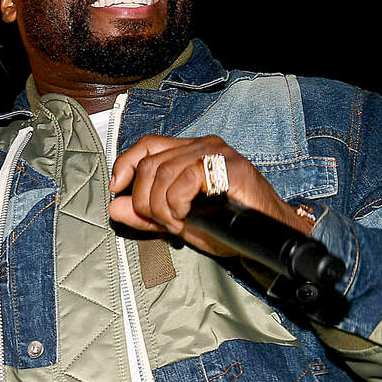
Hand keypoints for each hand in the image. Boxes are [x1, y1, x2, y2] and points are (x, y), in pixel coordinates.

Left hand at [108, 135, 312, 256]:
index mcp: (188, 152)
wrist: (267, 236)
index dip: (126, 164)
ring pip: (164, 172)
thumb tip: (114, 206)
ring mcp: (217, 153)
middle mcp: (201, 146)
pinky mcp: (230, 166)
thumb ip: (145, 215)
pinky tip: (186, 216)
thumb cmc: (227, 226)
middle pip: (150, 164)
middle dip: (145, 200)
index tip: (117, 187)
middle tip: (162, 222)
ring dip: (163, 206)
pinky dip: (178, 202)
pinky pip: (187, 178)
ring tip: (178, 222)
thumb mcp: (177, 221)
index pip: (147, 145)